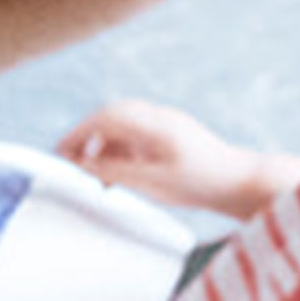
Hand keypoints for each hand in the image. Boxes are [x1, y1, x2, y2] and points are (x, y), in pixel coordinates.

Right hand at [58, 98, 257, 214]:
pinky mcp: (170, 134)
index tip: (60, 156)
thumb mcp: (152, 182)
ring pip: (122, 126)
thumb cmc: (200, 183)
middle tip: (70, 162)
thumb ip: (114, 172)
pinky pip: (135, 135)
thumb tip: (83, 165)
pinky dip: (119, 151)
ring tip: (96, 176)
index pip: (105, 119)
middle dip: (85, 137)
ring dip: (103, 146)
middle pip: (111, 116)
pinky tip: (117, 174)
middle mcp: (160, 118)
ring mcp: (166, 124)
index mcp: (155, 126)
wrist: (239, 181)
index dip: (78, 135)